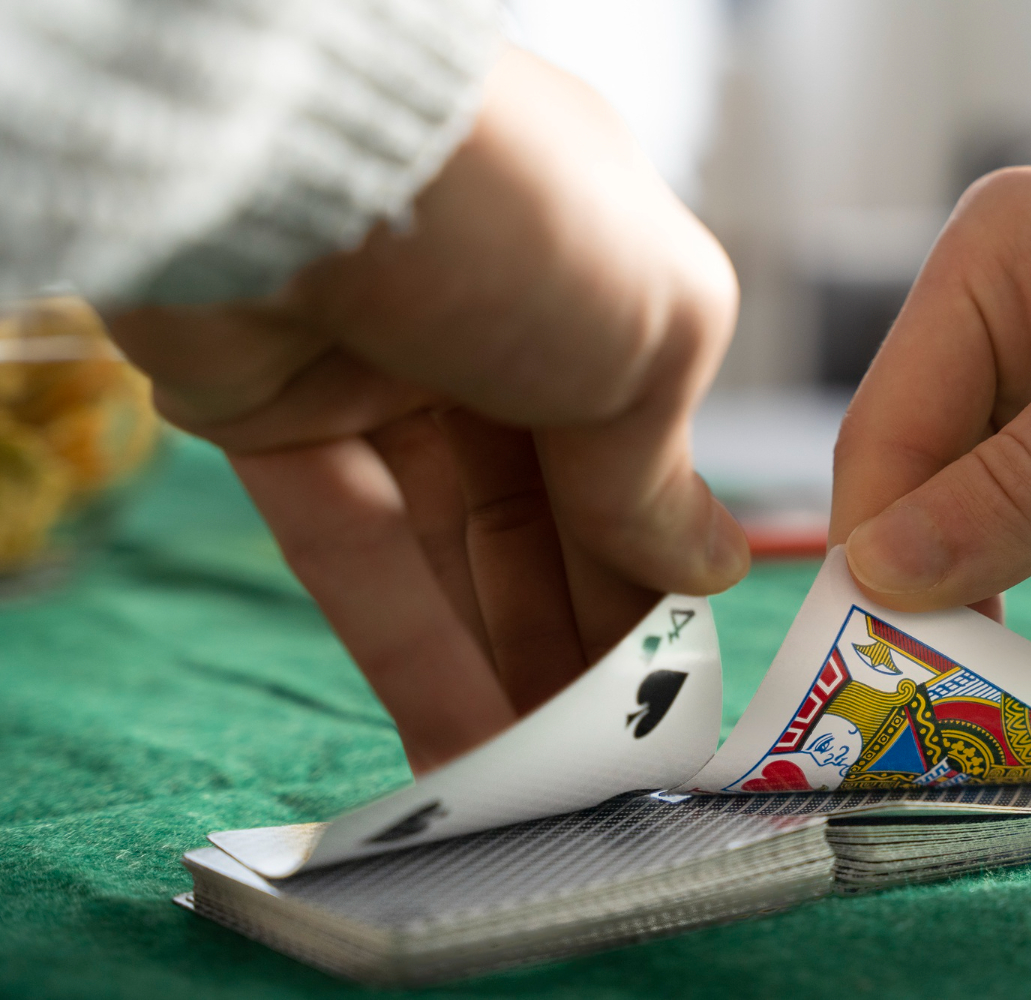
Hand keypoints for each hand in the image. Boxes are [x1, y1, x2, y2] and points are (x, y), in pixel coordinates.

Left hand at [108, 49, 746, 772]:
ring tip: (546, 777)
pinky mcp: (273, 414)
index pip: (633, 444)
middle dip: (578, 631)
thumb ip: (667, 469)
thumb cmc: (521, 221)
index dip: (652, 563)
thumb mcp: (653, 339)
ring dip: (501, 660)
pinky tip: (468, 747)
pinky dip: (411, 647)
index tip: (671, 669)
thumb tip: (706, 567)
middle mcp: (487, 317)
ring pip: (449, 542)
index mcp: (592, 275)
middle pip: (541, 509)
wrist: (299, 162)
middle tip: (610, 749)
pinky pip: (355, 548)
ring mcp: (375, 368)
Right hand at [831, 167, 1030, 698]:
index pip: (894, 415)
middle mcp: (1020, 335)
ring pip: (1002, 539)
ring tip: (999, 708)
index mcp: (997, 265)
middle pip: (934, 486)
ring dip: (1004, 622)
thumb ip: (1017, 477)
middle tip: (924, 686)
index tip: (870, 635)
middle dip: (935, 585)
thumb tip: (884, 572)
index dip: (876, 529)